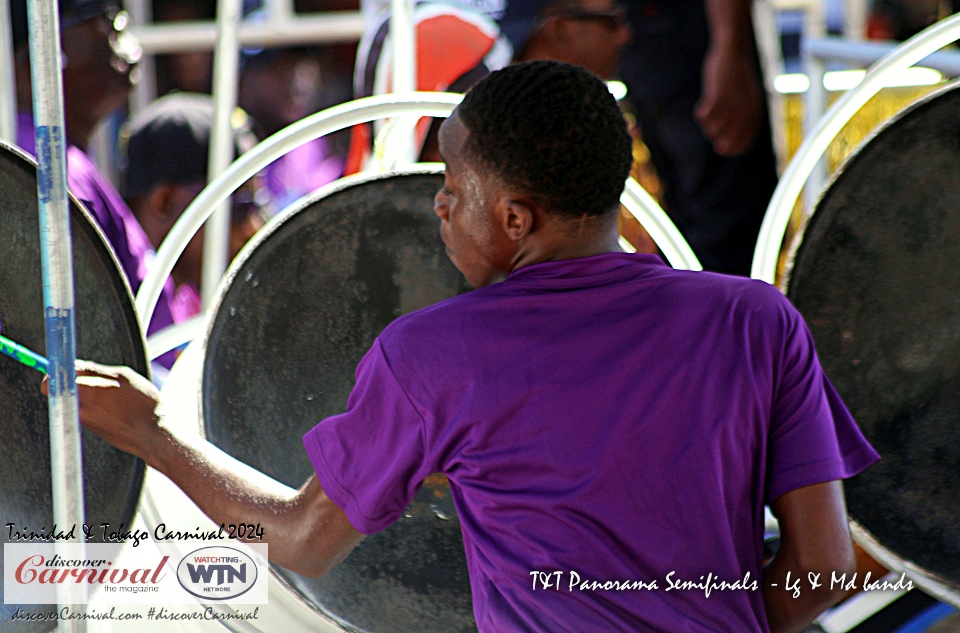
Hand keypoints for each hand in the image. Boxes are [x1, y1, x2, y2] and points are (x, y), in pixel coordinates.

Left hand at [41, 360, 162, 460]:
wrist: (152, 435)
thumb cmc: (142, 405)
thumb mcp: (124, 377)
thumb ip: (97, 370)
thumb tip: (77, 365)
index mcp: (83, 393)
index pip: (49, 384)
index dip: (54, 373)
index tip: (65, 366)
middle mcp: (79, 410)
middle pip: (64, 391)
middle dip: (75, 381)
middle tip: (91, 375)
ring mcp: (86, 422)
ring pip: (78, 400)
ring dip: (89, 392)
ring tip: (114, 391)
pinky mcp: (95, 429)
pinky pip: (88, 411)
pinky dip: (98, 405)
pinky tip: (118, 404)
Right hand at [695, 46, 761, 156]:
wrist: (734, 53)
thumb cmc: (738, 77)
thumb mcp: (747, 99)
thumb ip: (742, 119)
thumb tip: (725, 144)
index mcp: (754, 116)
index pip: (742, 147)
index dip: (729, 149)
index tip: (720, 144)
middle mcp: (744, 115)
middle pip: (723, 143)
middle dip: (715, 136)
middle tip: (714, 121)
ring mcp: (731, 108)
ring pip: (711, 130)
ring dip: (707, 122)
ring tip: (711, 106)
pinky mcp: (717, 99)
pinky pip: (702, 117)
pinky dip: (700, 111)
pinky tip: (705, 101)